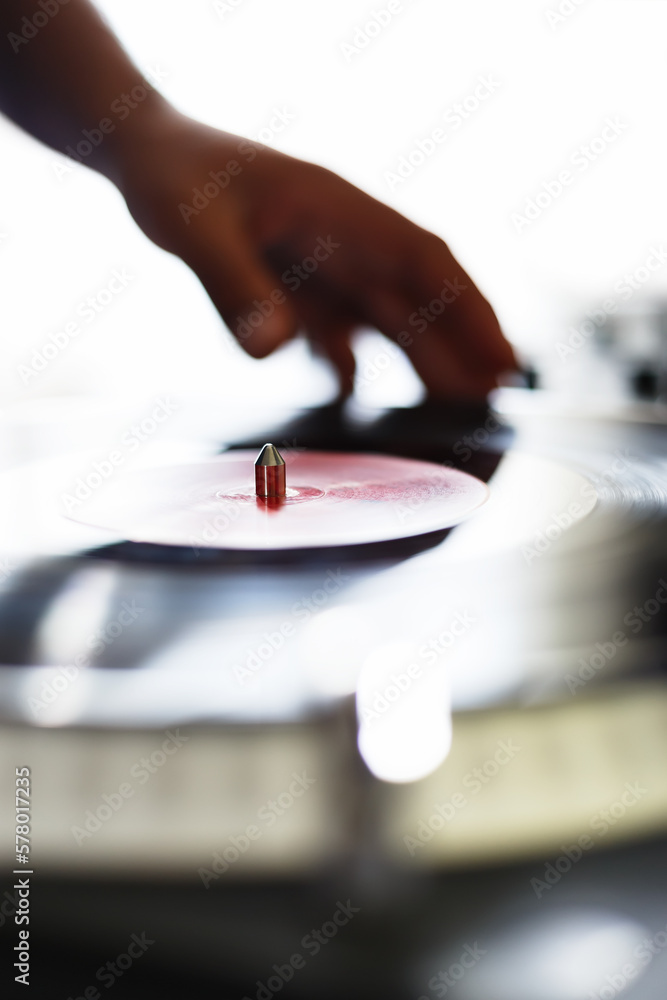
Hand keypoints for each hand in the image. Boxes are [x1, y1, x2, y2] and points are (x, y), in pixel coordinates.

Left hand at [113, 108, 515, 398]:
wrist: (151, 159)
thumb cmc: (177, 178)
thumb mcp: (196, 227)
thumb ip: (234, 285)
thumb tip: (274, 349)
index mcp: (340, 214)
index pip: (424, 262)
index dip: (468, 311)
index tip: (501, 357)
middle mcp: (343, 242)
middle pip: (416, 299)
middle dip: (459, 347)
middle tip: (493, 402)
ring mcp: (323, 267)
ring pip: (386, 319)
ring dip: (418, 360)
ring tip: (450, 410)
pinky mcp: (297, 289)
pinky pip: (337, 333)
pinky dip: (349, 365)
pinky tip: (353, 398)